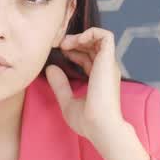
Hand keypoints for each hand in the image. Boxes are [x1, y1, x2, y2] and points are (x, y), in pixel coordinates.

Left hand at [45, 27, 126, 145]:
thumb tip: (50, 68)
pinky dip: (91, 33)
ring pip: (99, 38)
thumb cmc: (88, 121)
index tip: (59, 52)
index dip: (73, 51)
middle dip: (74, 41)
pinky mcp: (109, 60)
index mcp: (99, 78)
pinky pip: (106, 36)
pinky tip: (76, 41)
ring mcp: (108, 64)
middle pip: (92, 45)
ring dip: (81, 35)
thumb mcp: (68, 102)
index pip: (87, 57)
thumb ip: (60, 85)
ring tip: (65, 43)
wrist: (101, 127)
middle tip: (59, 44)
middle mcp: (105, 69)